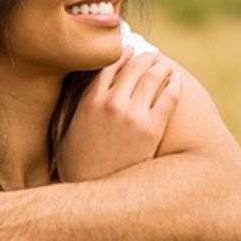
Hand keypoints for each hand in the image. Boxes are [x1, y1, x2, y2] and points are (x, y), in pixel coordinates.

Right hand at [57, 48, 181, 182]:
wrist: (96, 190)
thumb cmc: (77, 161)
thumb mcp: (65, 129)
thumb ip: (71, 103)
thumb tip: (79, 81)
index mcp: (89, 101)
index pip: (108, 65)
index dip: (120, 55)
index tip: (128, 51)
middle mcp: (112, 104)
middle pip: (134, 66)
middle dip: (144, 57)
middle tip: (151, 55)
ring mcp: (133, 116)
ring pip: (153, 78)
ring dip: (161, 67)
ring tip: (165, 65)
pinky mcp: (152, 129)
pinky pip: (169, 98)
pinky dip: (174, 85)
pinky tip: (176, 81)